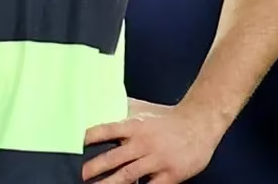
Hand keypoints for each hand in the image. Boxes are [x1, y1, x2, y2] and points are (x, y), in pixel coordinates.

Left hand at [82, 100, 221, 183]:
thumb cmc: (169, 118)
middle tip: (81, 174)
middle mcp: (144, 143)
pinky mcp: (170, 175)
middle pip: (114, 158)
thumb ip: (123, 109)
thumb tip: (101, 102)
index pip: (108, 130)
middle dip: (95, 168)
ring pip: (128, 176)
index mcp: (136, 126)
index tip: (76, 143)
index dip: (91, 136)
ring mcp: (157, 160)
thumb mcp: (145, 110)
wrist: (201, 123)